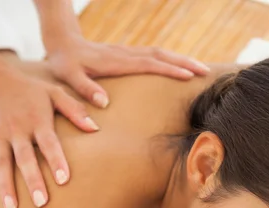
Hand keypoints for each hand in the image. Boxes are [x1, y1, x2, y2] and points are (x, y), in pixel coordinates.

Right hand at [0, 60, 98, 207]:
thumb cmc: (31, 91)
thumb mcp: (55, 93)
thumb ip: (75, 110)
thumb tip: (95, 128)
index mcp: (37, 120)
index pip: (48, 143)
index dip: (56, 160)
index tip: (64, 180)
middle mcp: (17, 130)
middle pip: (24, 158)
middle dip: (32, 180)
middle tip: (41, 203)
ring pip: (2, 165)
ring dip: (6, 187)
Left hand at [45, 35, 210, 108]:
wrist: (63, 43)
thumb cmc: (65, 64)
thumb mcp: (69, 77)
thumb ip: (85, 89)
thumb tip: (104, 103)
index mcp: (115, 61)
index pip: (148, 63)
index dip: (169, 69)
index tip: (188, 75)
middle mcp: (125, 54)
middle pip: (161, 55)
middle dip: (184, 62)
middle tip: (205, 71)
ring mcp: (128, 53)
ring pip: (160, 53)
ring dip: (181, 59)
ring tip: (200, 69)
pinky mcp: (128, 55)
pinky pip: (154, 55)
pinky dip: (170, 59)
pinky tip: (180, 66)